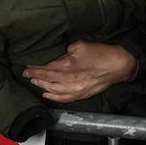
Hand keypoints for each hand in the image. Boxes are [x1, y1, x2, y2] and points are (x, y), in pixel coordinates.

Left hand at [21, 40, 138, 102]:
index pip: (45, 70)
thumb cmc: (101, 53)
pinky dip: (54, 97)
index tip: (26, 69)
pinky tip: (47, 94)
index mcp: (68, 67)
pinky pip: (64, 98)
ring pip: (53, 91)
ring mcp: (76, 90)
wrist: (119, 65)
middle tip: (26, 75)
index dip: (34, 70)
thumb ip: (65, 50)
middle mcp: (70, 81)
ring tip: (35, 82)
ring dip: (42, 87)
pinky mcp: (82, 94)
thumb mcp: (80, 45)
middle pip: (47, 81)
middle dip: (35, 78)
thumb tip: (58, 55)